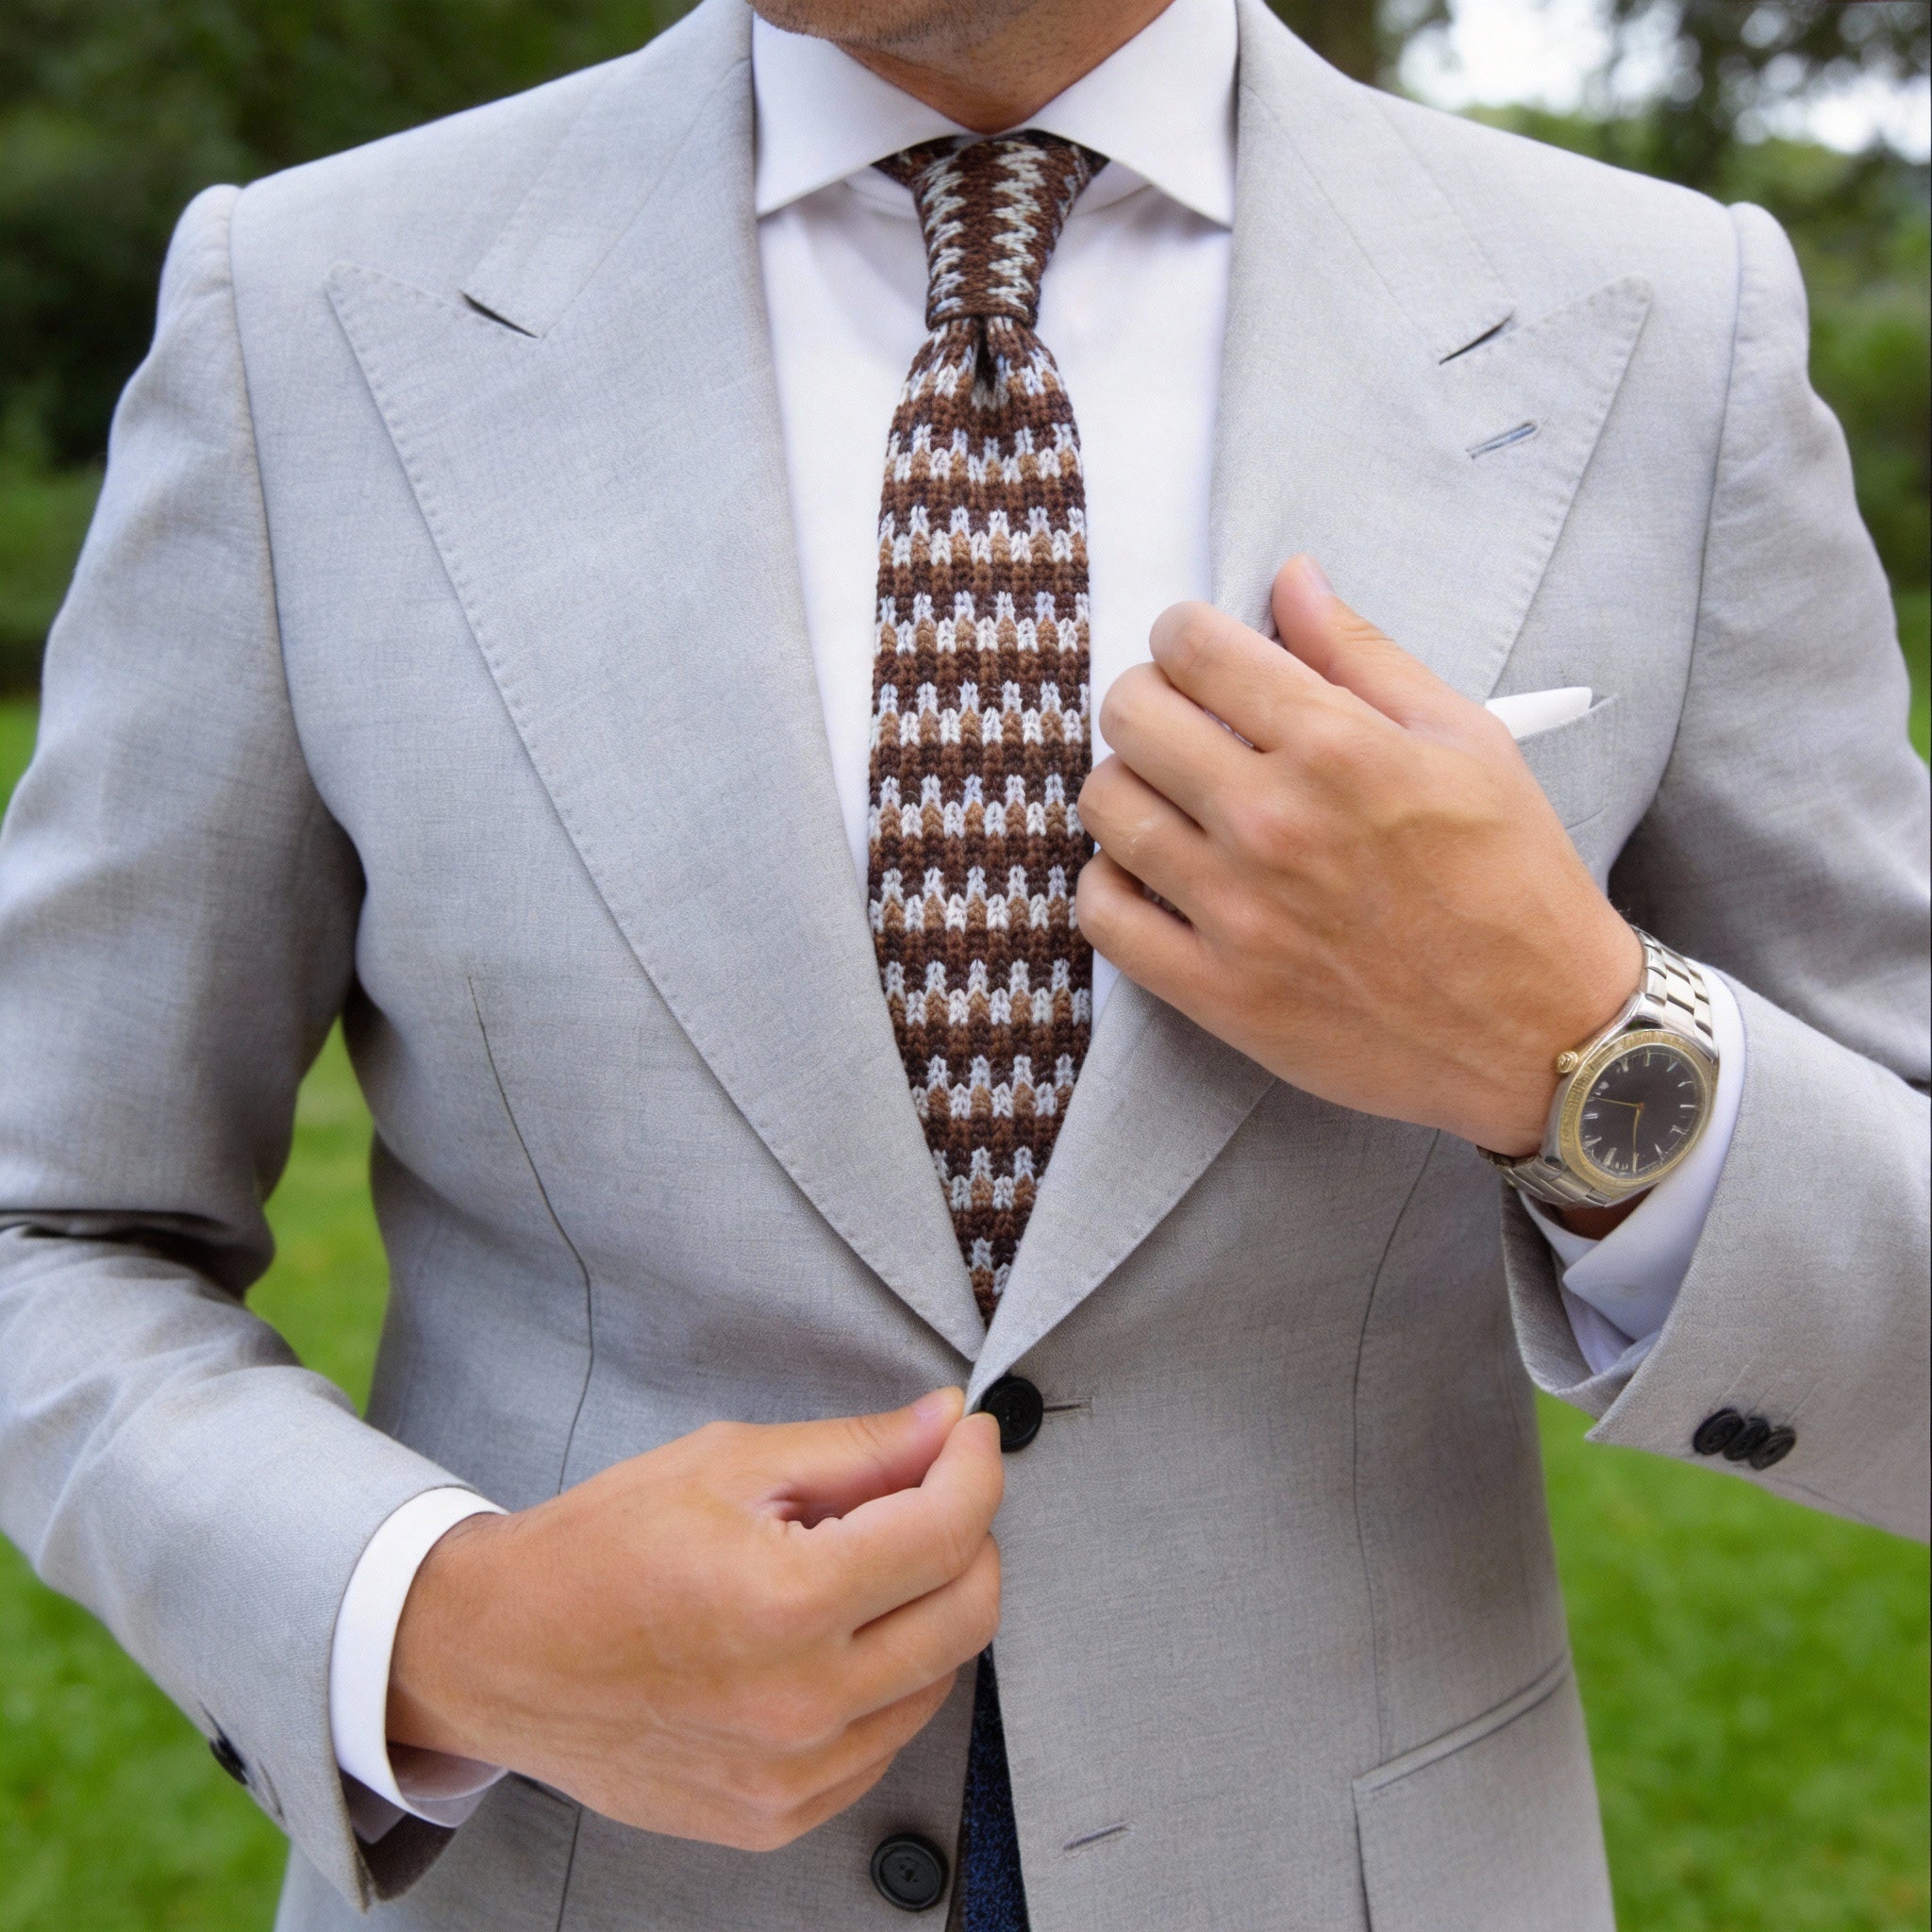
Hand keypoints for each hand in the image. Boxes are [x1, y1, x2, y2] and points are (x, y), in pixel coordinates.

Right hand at [387, 1390, 1002, 1850]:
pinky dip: (886, 1679)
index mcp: (786, 1602)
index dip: (975, 1468)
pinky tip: (833, 1635)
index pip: (948, 1532)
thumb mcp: (726, 1464)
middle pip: (968, 1613)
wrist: (499, 1656)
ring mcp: (792, 1775)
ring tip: (860, 1563)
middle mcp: (800, 1703)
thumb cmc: (598, 1550)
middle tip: (929, 1490)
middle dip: (969, 1534)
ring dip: (929, 1608)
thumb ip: (855, 1450)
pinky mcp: (778, 1815)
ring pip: (938, 1680)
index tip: (968, 1438)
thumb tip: (944, 1426)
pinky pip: (883, 1741)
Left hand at [1076, 556, 1640, 1156]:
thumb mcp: (1466, 741)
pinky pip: (1103, 914)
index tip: (1201, 655)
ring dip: (1127, 785)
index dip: (1185, 635)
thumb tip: (1291, 578)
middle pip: (1130, 715)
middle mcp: (1272, 822)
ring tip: (1171, 797)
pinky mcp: (1216, 992)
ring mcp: (1236, 912)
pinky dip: (1111, 882)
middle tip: (1183, 721)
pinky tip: (1152, 872)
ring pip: (1105, 806)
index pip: (1192, 646)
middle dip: (1149, 697)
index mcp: (1335, 747)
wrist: (1542, 1032)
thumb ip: (1364, 654)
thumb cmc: (1513, 880)